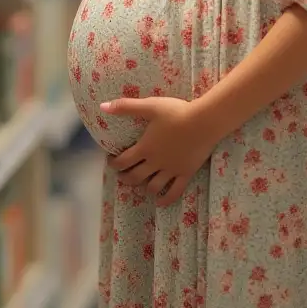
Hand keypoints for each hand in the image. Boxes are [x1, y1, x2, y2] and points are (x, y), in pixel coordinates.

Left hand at [102, 97, 216, 206]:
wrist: (204, 122)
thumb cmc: (176, 112)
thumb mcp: (150, 106)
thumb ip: (126, 107)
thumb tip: (102, 106)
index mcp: (145, 148)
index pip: (123, 161)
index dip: (114, 163)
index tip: (111, 160)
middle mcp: (156, 163)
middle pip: (135, 177)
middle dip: (125, 177)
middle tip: (122, 174)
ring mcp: (171, 170)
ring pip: (152, 186)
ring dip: (143, 187)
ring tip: (140, 185)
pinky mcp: (186, 173)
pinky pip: (174, 192)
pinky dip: (165, 199)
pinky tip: (159, 201)